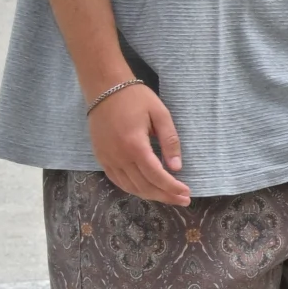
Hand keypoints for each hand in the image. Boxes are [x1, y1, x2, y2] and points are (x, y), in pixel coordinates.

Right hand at [88, 82, 188, 203]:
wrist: (104, 88)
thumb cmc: (136, 98)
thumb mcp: (161, 115)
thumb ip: (170, 142)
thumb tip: (176, 168)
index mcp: (134, 145)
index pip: (156, 175)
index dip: (172, 187)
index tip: (186, 193)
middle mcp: (118, 156)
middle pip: (143, 185)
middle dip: (165, 195)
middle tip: (183, 200)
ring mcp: (106, 158)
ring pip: (129, 186)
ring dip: (150, 195)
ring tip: (168, 197)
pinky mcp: (100, 157)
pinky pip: (116, 180)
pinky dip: (132, 188)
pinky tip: (146, 190)